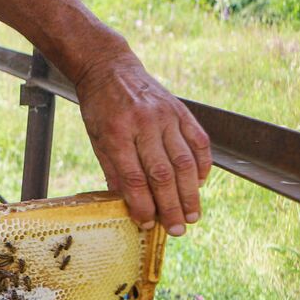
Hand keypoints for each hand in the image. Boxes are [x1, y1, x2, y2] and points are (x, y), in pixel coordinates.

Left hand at [74, 52, 211, 235]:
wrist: (111, 70)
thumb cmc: (100, 109)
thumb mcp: (96, 139)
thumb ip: (114, 170)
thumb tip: (130, 205)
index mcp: (116, 133)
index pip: (133, 177)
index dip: (142, 204)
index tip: (147, 223)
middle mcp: (144, 125)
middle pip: (162, 174)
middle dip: (171, 206)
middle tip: (177, 230)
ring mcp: (166, 116)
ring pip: (185, 161)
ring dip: (191, 193)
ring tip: (192, 215)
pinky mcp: (181, 111)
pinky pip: (199, 142)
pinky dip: (203, 165)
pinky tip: (200, 184)